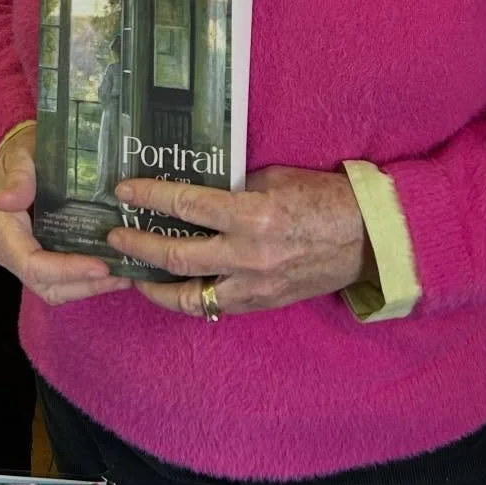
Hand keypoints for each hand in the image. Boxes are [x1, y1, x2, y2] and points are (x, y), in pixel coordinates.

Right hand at [0, 126, 132, 306]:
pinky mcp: (40, 257)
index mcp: (3, 229)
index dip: (66, 270)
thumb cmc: (22, 155)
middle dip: (84, 284)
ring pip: (55, 289)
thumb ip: (18, 176)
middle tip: (121, 275)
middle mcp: (10, 250)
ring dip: (89, 287)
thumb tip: (7, 201)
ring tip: (124, 277)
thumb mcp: (21, 156)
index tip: (101, 266)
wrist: (22, 158)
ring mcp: (25, 257)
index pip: (32, 263)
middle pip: (45, 284)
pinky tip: (115, 272)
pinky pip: (61, 281)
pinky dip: (86, 282)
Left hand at [105, 167, 368, 318]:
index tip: (125, 191)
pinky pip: (215, 306)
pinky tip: (174, 288)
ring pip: (190, 296)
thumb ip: (236, 186)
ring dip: (155, 285)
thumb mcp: (277, 177)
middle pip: (177, 256)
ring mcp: (255, 286)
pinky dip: (189, 298)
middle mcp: (249, 256)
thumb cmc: (326, 198)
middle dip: (139, 247)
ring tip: (133, 274)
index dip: (149, 198)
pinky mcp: (263, 303)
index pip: (186, 206)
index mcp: (253, 216)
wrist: (370, 238)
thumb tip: (198, 192)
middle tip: (116, 236)